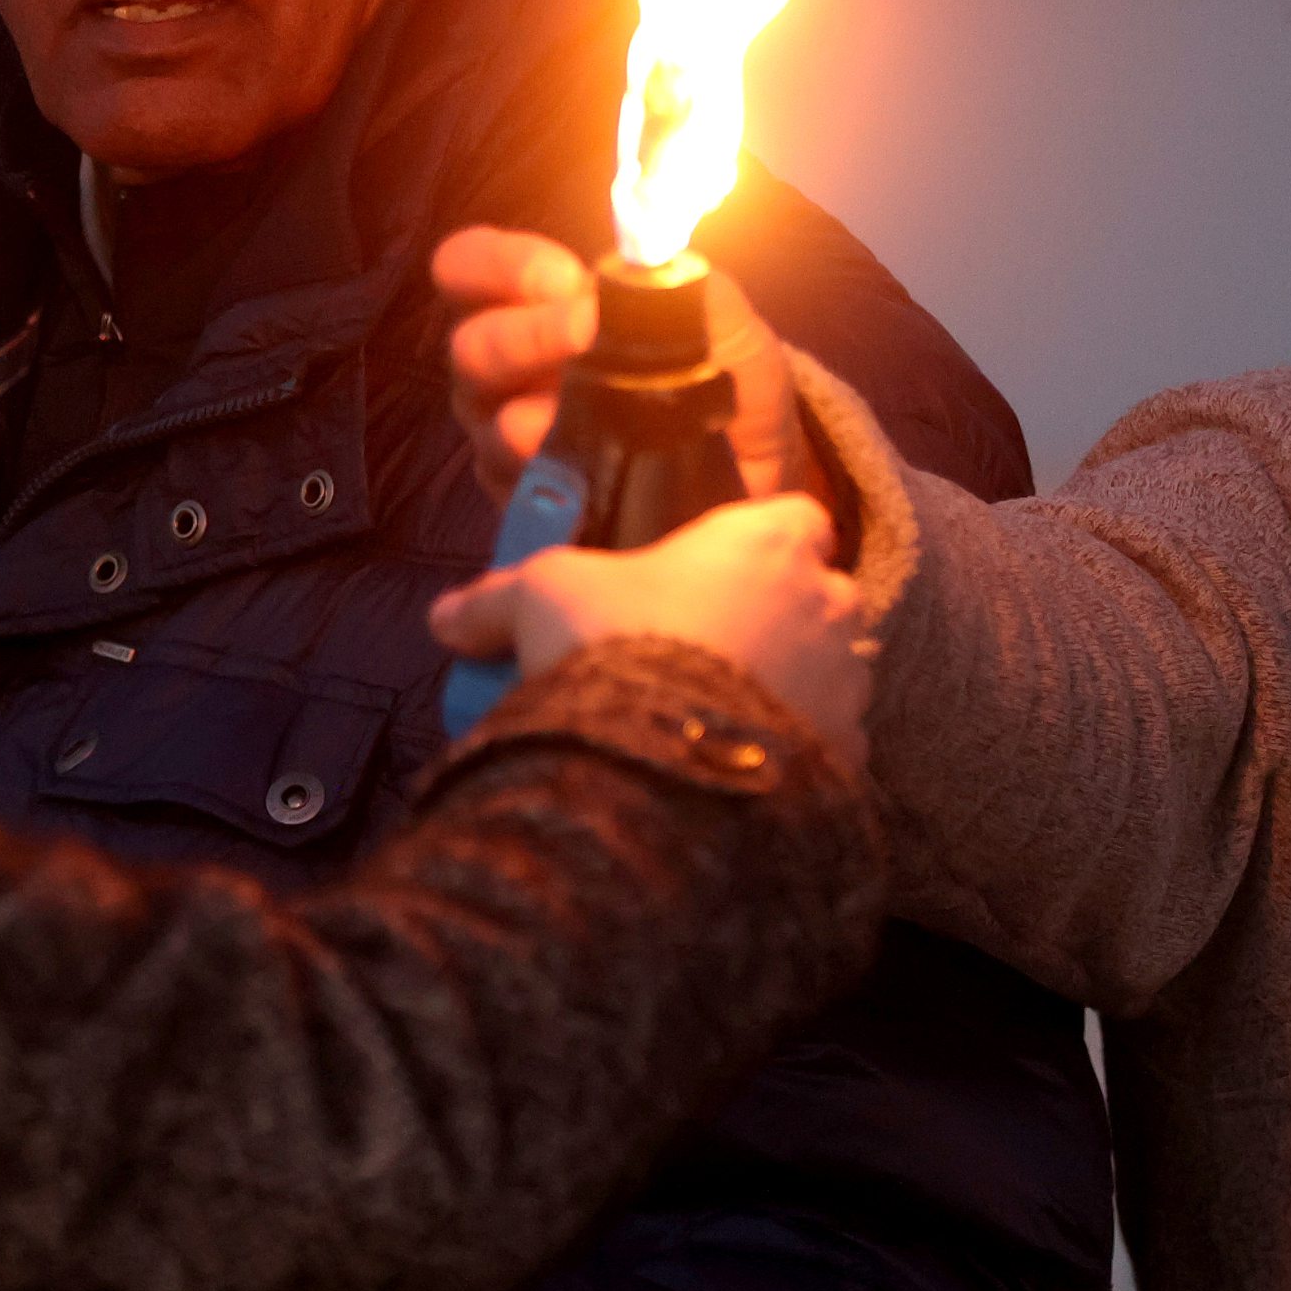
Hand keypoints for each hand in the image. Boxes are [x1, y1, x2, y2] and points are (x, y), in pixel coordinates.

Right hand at [424, 493, 869, 762]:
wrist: (658, 765)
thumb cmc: (615, 643)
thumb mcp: (541, 598)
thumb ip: (497, 600)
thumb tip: (443, 617)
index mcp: (769, 542)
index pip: (799, 517)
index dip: (761, 541)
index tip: (718, 568)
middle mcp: (828, 603)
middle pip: (817, 597)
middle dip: (778, 618)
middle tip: (710, 648)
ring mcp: (846, 684)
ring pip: (829, 673)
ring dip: (789, 687)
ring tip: (719, 719)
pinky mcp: (847, 757)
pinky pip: (827, 745)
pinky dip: (794, 754)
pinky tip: (739, 773)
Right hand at [433, 226, 802, 499]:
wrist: (757, 460)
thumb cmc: (721, 371)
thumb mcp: (717, 313)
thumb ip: (679, 282)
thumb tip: (644, 266)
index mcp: (533, 306)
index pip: (468, 267)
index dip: (498, 264)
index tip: (562, 276)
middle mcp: (508, 370)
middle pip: (470, 347)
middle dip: (525, 336)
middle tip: (586, 332)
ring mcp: (508, 437)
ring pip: (490, 421)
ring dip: (538, 409)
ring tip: (595, 407)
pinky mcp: (529, 501)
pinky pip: (516, 486)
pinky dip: (552, 470)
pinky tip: (593, 462)